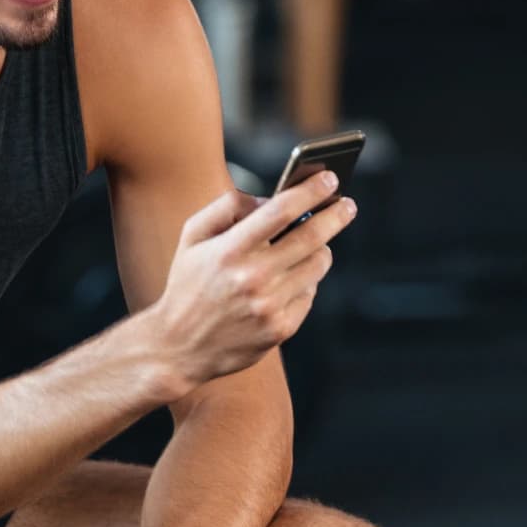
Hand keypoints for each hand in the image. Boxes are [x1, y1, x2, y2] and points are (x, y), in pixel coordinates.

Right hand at [152, 172, 357, 384]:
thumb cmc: (187, 284)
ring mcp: (269, 306)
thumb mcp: (192, 236)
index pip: (281, 211)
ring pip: (317, 265)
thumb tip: (270, 198)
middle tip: (348, 205)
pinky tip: (292, 279)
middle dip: (336, 215)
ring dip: (321, 249)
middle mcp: (252, 277)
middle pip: (312, 237)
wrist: (178, 347)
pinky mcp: (281, 329)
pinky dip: (306, 281)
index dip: (311, 191)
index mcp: (229, 249)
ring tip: (315, 244)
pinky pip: (310, 294)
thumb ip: (227, 206)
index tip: (330, 179)